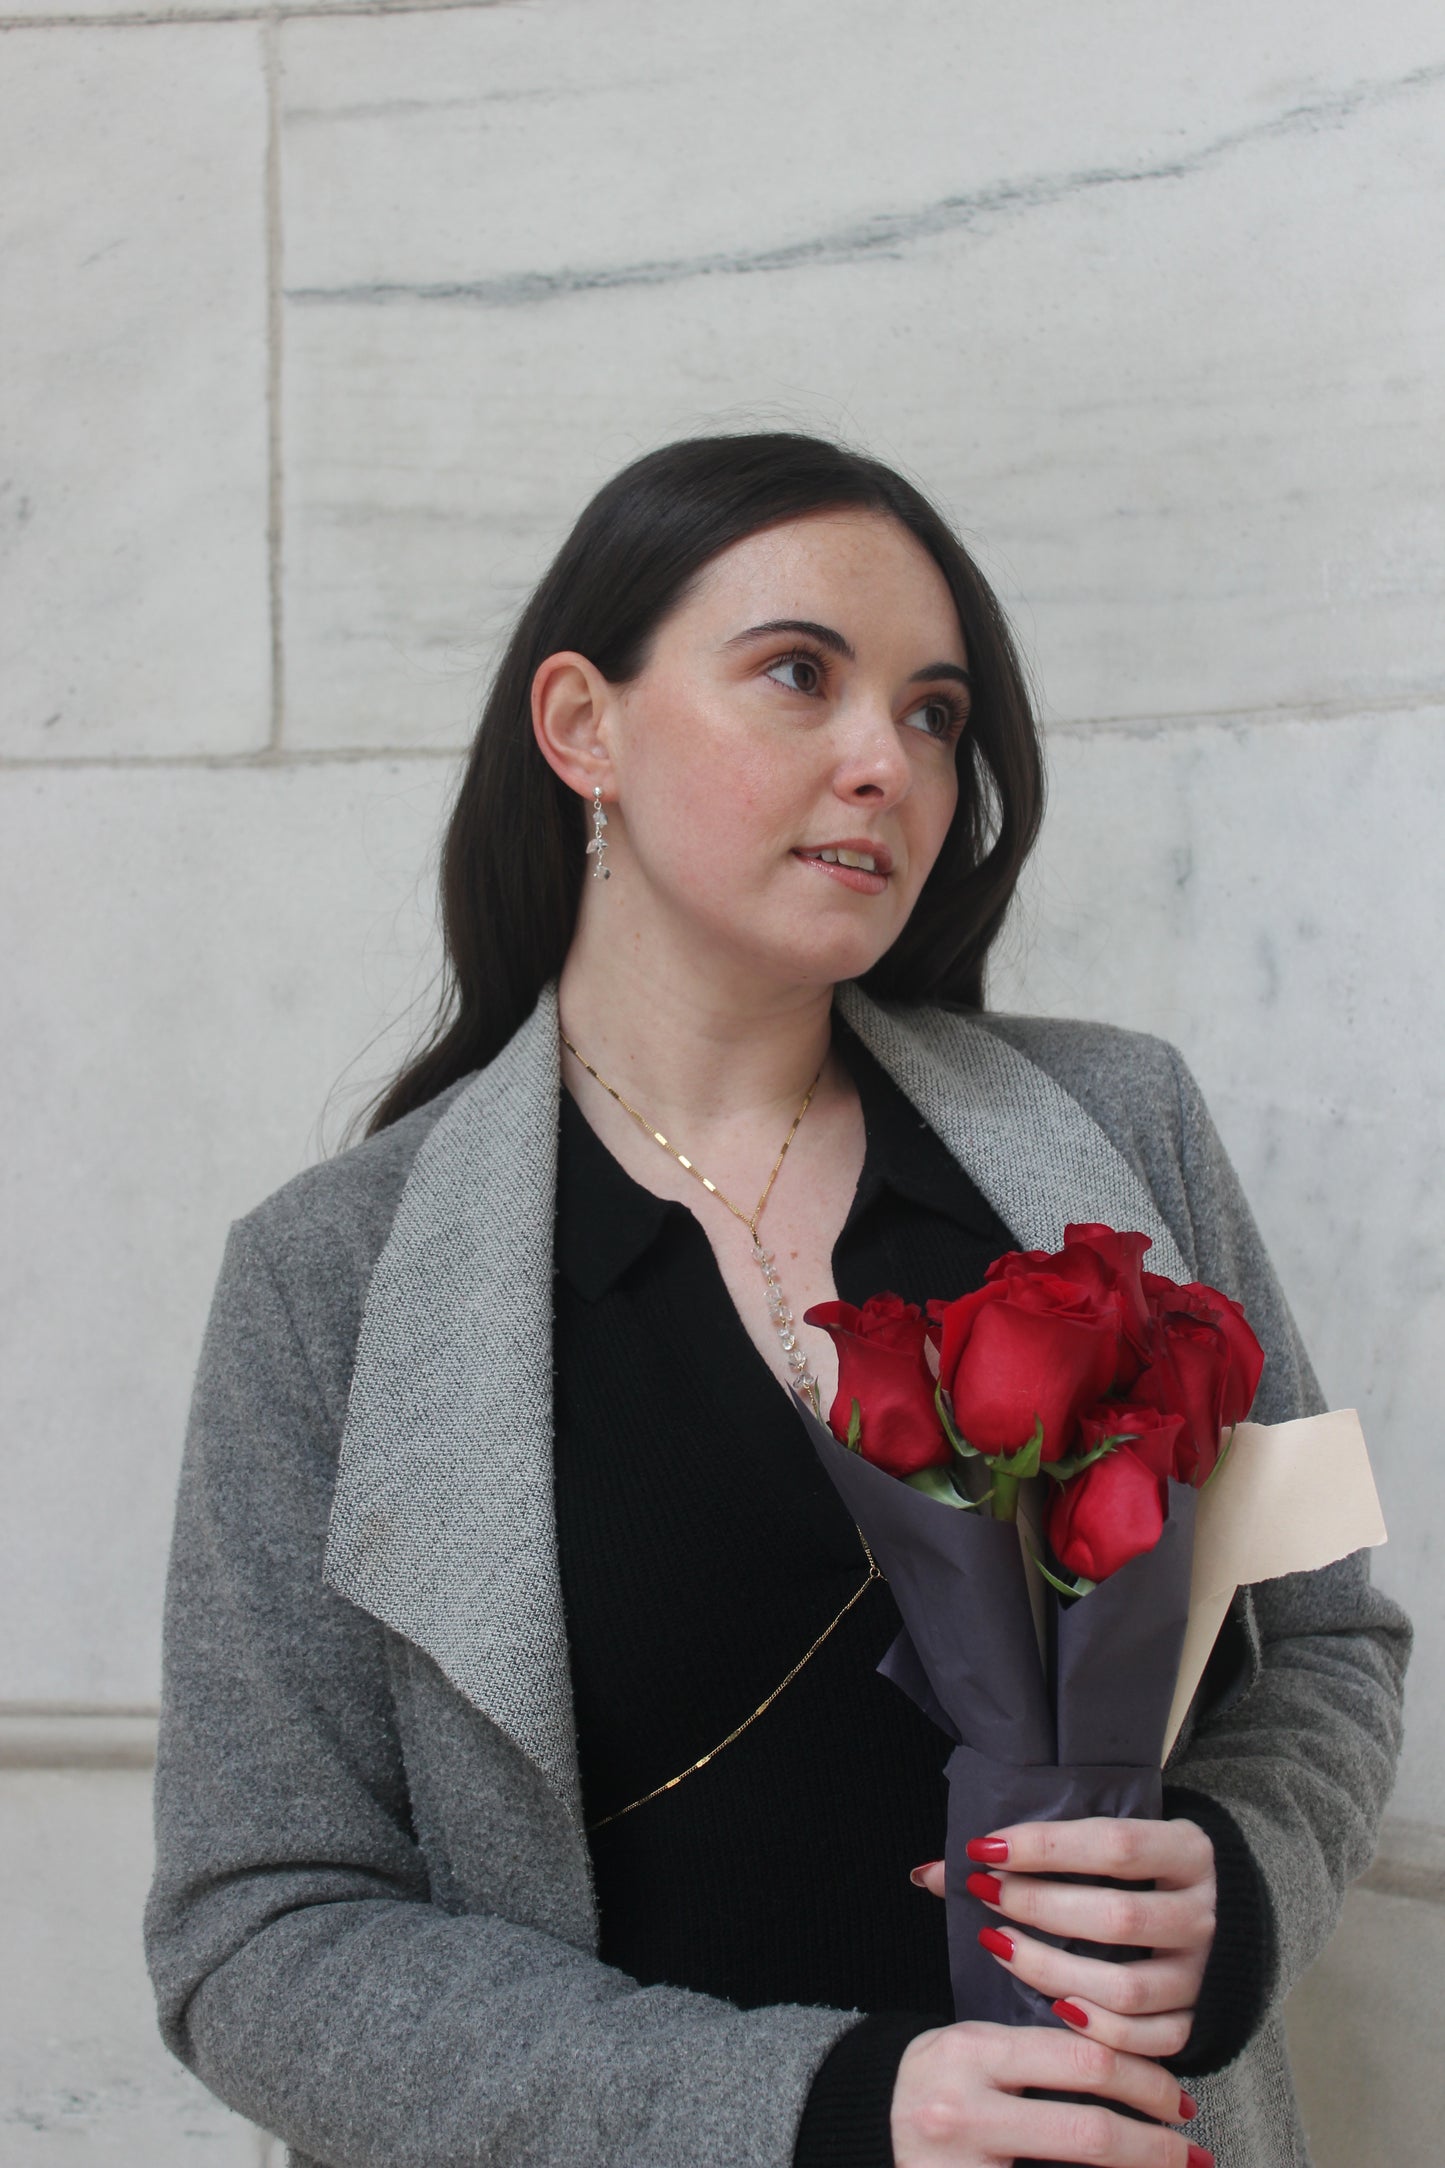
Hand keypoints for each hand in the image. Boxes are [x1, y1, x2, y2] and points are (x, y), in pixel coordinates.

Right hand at [890, 2020, 1206, 2165]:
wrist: (860, 2126)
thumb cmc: (931, 2083)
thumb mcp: (972, 2045)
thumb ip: (1036, 2049)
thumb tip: (1127, 2061)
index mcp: (971, 2051)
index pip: (1081, 2058)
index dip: (1143, 2079)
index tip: (1175, 2095)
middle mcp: (964, 2112)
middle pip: (1089, 2132)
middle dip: (1155, 2145)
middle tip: (1190, 2151)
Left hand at [911, 1817, 1216, 2059]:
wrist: (1206, 1914)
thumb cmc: (1132, 1873)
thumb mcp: (1099, 1846)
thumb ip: (1023, 1855)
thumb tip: (926, 1874)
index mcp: (1188, 1849)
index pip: (1114, 1843)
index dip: (1044, 1846)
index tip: (985, 1848)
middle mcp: (1204, 1910)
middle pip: (1117, 1918)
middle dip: (1039, 1907)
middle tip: (986, 1895)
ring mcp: (1202, 1972)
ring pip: (1126, 1986)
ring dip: (1053, 1970)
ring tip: (1001, 1948)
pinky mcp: (1197, 2019)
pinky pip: (1148, 2040)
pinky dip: (1097, 2029)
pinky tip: (1054, 2007)